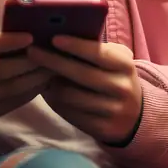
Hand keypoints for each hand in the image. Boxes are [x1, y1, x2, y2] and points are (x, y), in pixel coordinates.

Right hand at [0, 32, 51, 130]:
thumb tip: (30, 36)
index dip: (7, 41)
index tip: (31, 37)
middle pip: (0, 71)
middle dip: (28, 63)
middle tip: (49, 55)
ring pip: (8, 90)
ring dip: (33, 80)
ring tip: (50, 70)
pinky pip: (9, 105)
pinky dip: (28, 94)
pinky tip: (40, 85)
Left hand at [28, 36, 142, 144]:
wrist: (134, 115)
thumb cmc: (114, 78)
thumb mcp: (114, 61)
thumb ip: (96, 49)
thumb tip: (59, 37)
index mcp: (124, 65)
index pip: (98, 53)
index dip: (75, 45)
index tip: (54, 38)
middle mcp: (121, 87)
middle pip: (80, 74)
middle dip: (53, 62)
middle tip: (32, 52)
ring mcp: (113, 110)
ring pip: (71, 96)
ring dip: (51, 85)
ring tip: (38, 74)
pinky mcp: (103, 129)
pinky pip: (71, 114)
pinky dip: (56, 103)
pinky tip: (49, 93)